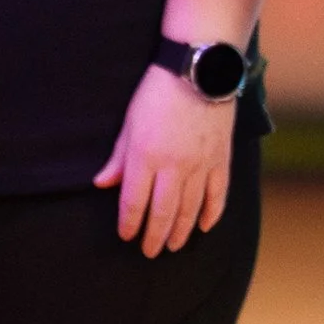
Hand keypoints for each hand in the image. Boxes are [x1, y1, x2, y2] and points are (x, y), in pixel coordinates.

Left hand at [96, 62, 232, 253]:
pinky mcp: (221, 159)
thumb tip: (102, 185)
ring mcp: (201, 165)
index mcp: (146, 156)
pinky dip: (211, 214)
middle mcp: (174, 166)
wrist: (199, 71)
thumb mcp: (129, 123)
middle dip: (155, 236)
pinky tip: (204, 226)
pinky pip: (217, 195)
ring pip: (191, 210)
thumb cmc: (157, 93)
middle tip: (150, 251)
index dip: (130, 224)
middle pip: (164, 213)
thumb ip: (118, 158)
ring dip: (181, 232)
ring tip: (174, 245)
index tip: (127, 236)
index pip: (134, 202)